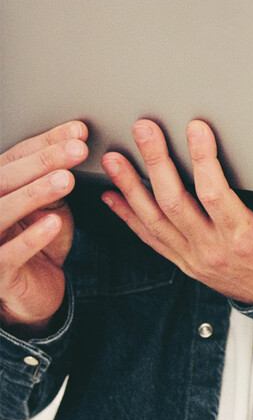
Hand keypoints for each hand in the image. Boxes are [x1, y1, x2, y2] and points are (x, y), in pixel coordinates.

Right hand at [0, 122, 88, 329]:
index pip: (14, 158)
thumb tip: (77, 138)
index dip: (44, 143)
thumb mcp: (48, 203)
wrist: (34, 288)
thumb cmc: (38, 240)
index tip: (78, 131)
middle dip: (42, 162)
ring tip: (66, 179)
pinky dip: (31, 238)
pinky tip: (53, 223)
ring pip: (1, 213)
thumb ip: (54, 176)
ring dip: (34, 193)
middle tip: (78, 149)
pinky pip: (8, 255)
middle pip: (4, 179)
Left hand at [100, 119, 252, 305]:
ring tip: (115, 159)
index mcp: (244, 237)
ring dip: (131, 186)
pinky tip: (114, 196)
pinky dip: (129, 216)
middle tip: (144, 130)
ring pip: (154, 218)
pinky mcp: (184, 262)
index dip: (202, 159)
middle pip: (174, 200)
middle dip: (156, 162)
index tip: (196, 129)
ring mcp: (193, 256)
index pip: (214, 193)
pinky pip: (150, 238)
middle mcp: (212, 248)